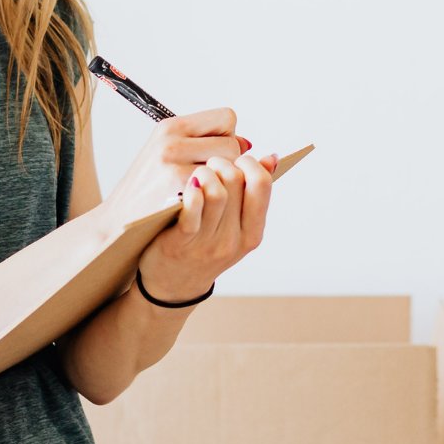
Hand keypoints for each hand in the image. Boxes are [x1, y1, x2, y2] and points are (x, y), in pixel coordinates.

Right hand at [99, 107, 249, 225]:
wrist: (117, 223)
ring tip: (204, 193)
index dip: (227, 138)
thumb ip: (205, 143)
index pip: (227, 119)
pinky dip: (214, 200)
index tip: (215, 156)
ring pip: (230, 170)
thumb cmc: (149, 189)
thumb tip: (248, 144)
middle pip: (233, 145)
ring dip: (224, 184)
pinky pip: (218, 191)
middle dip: (228, 165)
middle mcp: (172, 142)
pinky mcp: (178, 192)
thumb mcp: (168, 153)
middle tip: (209, 181)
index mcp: (171, 126)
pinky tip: (202, 207)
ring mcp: (174, 167)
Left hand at [136, 150, 278, 302]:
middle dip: (222, 163)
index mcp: (252, 234)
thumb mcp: (236, 228)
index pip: (262, 185)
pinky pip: (192, 210)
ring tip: (198, 175)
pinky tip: (189, 186)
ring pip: (216, 191)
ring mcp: (208, 243)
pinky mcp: (181, 242)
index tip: (237, 160)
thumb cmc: (204, 248)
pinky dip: (192, 192)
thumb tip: (270, 158)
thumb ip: (252, 196)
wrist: (172, 285)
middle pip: (236, 181)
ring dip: (205, 173)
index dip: (249, 163)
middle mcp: (233, 240)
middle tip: (211, 165)